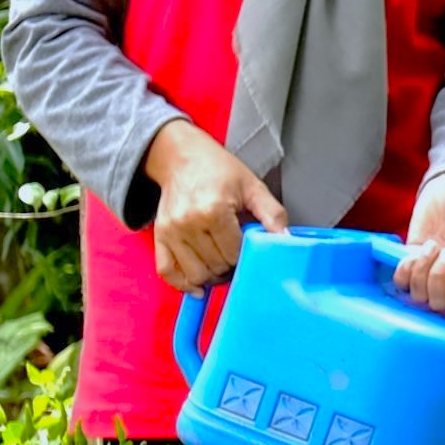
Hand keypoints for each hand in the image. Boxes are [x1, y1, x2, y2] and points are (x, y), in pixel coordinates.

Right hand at [146, 120, 285, 291]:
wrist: (181, 158)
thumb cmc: (218, 170)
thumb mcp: (252, 186)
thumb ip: (272, 214)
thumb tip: (286, 239)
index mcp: (214, 210)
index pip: (235, 253)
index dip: (246, 255)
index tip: (249, 247)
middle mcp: (189, 223)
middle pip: (216, 266)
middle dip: (230, 266)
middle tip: (236, 254)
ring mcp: (171, 231)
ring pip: (195, 274)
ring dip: (211, 276)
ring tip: (220, 265)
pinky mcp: (159, 236)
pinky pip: (166, 271)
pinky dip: (182, 283)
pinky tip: (196, 286)